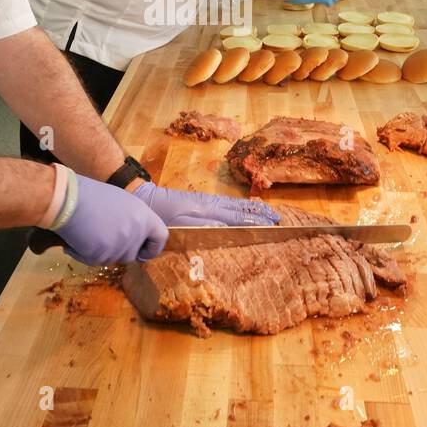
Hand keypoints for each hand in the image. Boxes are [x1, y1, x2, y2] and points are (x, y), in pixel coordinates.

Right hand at [57, 175, 168, 264]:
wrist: (68, 198)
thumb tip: (136, 237)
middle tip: (103, 238)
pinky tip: (77, 241)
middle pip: (132, 254)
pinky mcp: (101, 254)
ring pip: (113, 260)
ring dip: (101, 253)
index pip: (160, 237)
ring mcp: (119, 245)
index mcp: (144, 216)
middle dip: (119, 251)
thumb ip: (133, 221)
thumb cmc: (92, 196)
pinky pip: (95, 262)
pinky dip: (84, 255)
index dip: (153, 248)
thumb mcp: (123, 203)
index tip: (143, 252)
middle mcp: (135, 232)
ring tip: (88, 234)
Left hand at [131, 183, 278, 227]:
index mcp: (210, 211)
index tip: (274, 225)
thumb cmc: (163, 217)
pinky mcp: (202, 200)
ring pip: (237, 204)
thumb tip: (229, 227)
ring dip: (255, 208)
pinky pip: (229, 203)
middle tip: (279, 218)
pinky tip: (244, 207)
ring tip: (269, 212)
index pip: (239, 217)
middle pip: (242, 208)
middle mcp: (213, 204)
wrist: (147, 200)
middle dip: (261, 213)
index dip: (257, 222)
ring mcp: (208, 200)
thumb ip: (206, 226)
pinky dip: (242, 205)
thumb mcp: (182, 225)